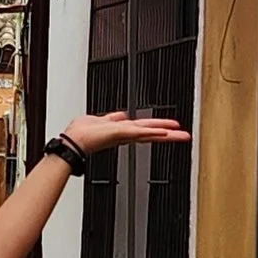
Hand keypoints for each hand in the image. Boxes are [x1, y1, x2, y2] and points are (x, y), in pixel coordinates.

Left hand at [60, 111, 190, 156]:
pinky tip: (162, 132)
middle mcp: (125, 134)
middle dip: (168, 133)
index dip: (159, 128)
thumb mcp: (100, 120)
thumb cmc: (81, 133)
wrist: (72, 143)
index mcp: (122, 130)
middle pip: (151, 132)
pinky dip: (150, 132)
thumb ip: (112, 118)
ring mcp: (123, 135)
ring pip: (149, 132)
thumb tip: (121, 114)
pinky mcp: (120, 134)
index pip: (145, 129)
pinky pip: (138, 132)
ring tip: (180, 135)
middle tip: (185, 135)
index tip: (172, 128)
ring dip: (165, 133)